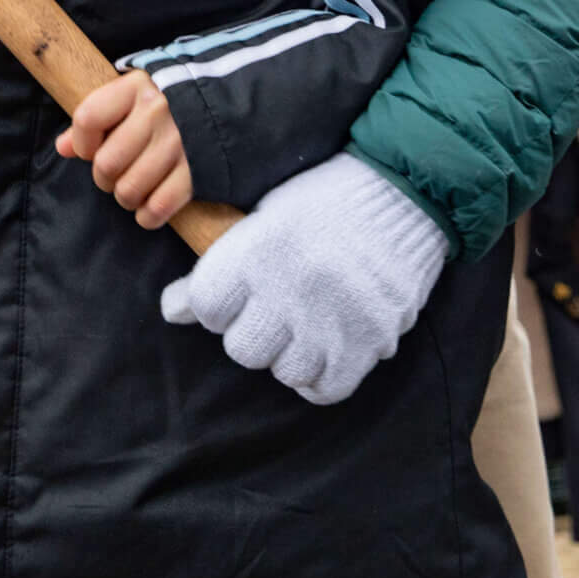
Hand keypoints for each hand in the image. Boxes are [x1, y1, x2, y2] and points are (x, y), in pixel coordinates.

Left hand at [55, 70, 191, 228]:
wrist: (234, 106)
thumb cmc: (172, 103)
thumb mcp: (135, 97)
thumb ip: (98, 118)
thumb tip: (62, 148)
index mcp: (137, 88)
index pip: (87, 119)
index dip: (82, 144)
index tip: (90, 150)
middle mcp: (158, 113)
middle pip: (106, 163)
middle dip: (104, 178)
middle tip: (115, 176)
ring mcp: (180, 143)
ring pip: (129, 190)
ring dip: (126, 198)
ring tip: (134, 190)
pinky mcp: (199, 171)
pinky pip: (158, 207)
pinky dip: (149, 215)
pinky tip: (150, 208)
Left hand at [160, 153, 447, 405]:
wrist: (405, 189)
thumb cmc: (327, 199)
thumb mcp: (265, 216)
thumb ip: (220, 263)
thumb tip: (172, 310)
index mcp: (259, 248)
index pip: (206, 306)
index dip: (214, 304)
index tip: (231, 295)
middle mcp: (290, 287)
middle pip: (242, 348)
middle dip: (251, 332)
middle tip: (272, 311)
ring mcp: (332, 317)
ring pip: (285, 371)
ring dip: (289, 354)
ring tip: (304, 326)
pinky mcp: (370, 338)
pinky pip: (327, 388)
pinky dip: (321, 377)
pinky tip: (325, 350)